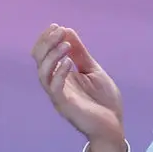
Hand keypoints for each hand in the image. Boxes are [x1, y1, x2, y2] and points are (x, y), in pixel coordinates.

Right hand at [32, 24, 125, 151]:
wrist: (114, 126)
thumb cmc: (104, 100)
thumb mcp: (93, 70)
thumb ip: (80, 53)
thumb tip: (67, 30)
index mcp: (61, 75)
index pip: (43, 54)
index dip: (46, 39)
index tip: (57, 26)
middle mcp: (56, 85)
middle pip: (39, 61)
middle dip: (47, 44)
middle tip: (59, 31)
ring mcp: (59, 96)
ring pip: (43, 74)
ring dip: (52, 56)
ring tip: (66, 45)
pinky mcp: (66, 106)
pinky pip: (55, 89)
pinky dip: (59, 73)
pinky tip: (69, 62)